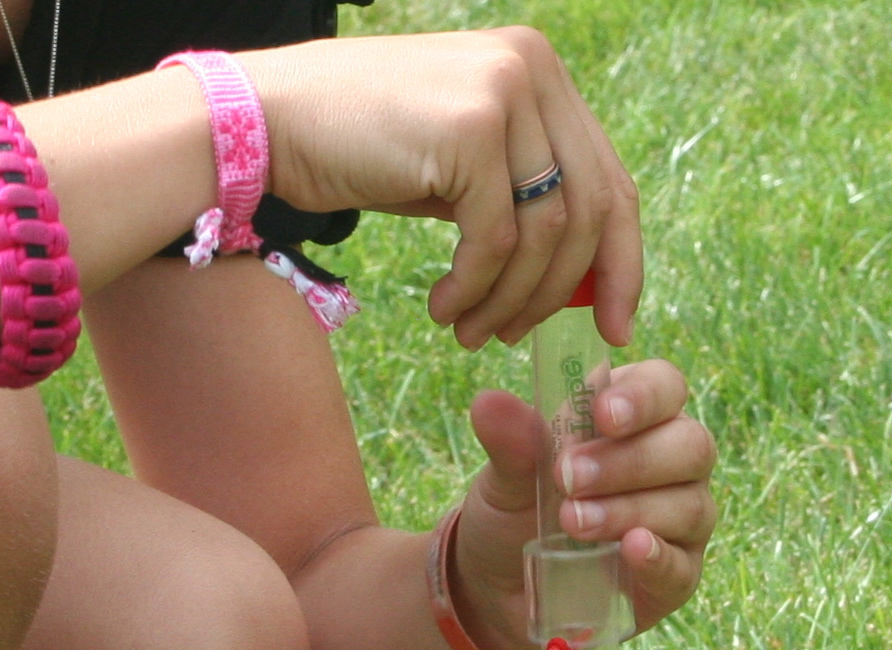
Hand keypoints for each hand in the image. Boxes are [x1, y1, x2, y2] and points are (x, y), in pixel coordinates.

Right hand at [239, 28, 640, 349]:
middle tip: (524, 339)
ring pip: (548, 231)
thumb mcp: (463, 170)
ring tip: (471, 331)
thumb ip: (525, 201)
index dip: (622, 261)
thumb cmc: (361, 150)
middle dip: (566, 291)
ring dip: (512, 298)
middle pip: (594, 207)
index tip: (616, 324)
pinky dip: (476, 288)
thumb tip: (590, 278)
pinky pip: (497, 237)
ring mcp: (505, 90)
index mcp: (541, 72)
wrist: (269, 120)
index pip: (611, 179)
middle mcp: (534, 69)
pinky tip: (445, 307)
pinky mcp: (470, 127)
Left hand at [449, 360, 716, 649]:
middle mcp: (673, 462)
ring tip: (572, 522)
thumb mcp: (505, 474)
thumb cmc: (519, 508)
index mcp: (637, 416)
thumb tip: (490, 403)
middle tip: (569, 478)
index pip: (666, 386)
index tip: (602, 414)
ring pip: (688, 505)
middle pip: (690, 445)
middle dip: (629, 460)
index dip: (644, 397)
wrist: (501, 583)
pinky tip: (633, 550)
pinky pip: (682, 565)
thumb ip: (510, 441)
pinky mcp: (675, 574)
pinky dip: (659, 558)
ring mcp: (682, 520)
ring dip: (629, 510)